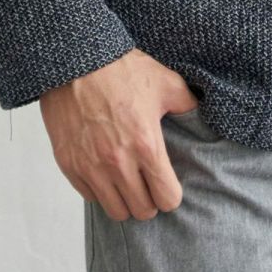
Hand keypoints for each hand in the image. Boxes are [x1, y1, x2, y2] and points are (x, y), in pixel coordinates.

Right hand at [39, 48, 199, 221]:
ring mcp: (91, 166)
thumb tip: (202, 114)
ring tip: (128, 182)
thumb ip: (187, 103)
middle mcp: (118, 162)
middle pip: (142, 211)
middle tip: (148, 184)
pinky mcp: (69, 165)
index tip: (168, 184)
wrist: (77, 61)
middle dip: (150, 200)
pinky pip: (90, 196)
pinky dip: (100, 190)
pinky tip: (106, 171)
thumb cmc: (121, 69)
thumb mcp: (164, 81)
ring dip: (125, 200)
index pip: (167, 198)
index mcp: (146, 144)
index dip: (171, 194)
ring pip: (115, 211)